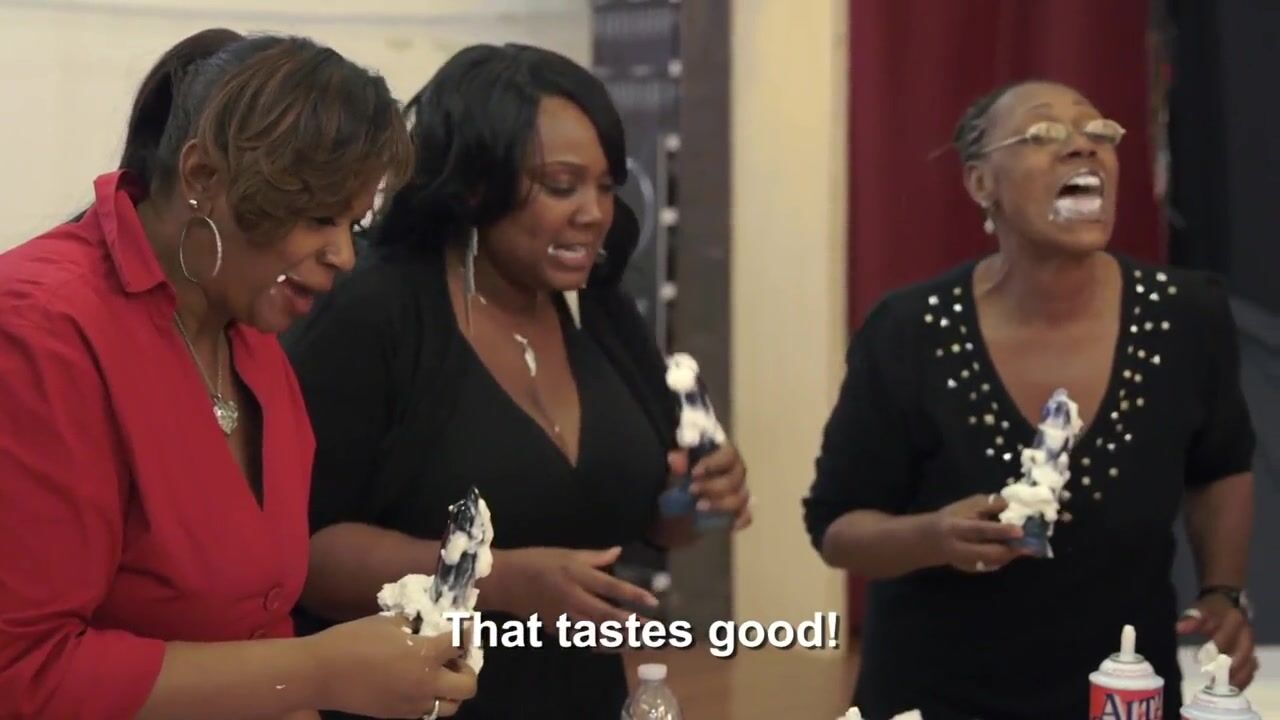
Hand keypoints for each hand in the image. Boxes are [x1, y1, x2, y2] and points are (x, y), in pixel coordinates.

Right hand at [308, 614, 476, 717]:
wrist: (321, 673)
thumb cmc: (352, 640)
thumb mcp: (386, 622)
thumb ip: (411, 624)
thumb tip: (422, 626)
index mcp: (425, 655)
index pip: (460, 642)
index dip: (467, 631)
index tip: (466, 626)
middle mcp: (426, 683)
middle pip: (468, 685)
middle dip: (468, 669)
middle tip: (455, 658)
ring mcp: (413, 704)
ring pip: (451, 706)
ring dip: (451, 690)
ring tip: (438, 675)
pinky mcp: (398, 715)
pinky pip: (427, 713)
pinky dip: (431, 700)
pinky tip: (418, 686)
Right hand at [495, 546, 658, 631]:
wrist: (504, 581)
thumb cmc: (535, 561)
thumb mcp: (565, 552)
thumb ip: (594, 557)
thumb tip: (618, 551)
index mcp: (577, 575)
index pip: (611, 587)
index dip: (633, 595)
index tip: (653, 602)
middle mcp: (573, 597)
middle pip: (605, 615)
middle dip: (629, 623)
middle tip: (649, 629)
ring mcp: (563, 616)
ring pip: (594, 631)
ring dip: (616, 637)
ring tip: (635, 640)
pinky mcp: (554, 628)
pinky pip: (579, 637)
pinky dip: (594, 642)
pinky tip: (608, 644)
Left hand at [670, 444, 751, 530]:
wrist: (662, 517)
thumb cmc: (666, 486)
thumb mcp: (664, 472)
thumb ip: (673, 463)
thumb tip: (675, 459)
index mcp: (716, 455)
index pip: (728, 453)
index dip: (714, 462)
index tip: (694, 473)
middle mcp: (730, 471)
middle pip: (737, 476)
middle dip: (714, 485)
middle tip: (692, 491)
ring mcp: (735, 493)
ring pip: (741, 496)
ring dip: (722, 504)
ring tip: (699, 508)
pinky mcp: (734, 514)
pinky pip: (745, 516)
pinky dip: (737, 520)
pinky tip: (724, 524)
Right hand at [926, 494, 1026, 572]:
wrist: (929, 542)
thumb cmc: (949, 518)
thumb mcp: (963, 506)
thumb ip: (985, 504)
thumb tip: (1010, 503)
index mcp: (955, 528)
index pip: (980, 530)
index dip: (1001, 530)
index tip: (1020, 530)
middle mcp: (959, 549)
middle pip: (989, 553)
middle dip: (1012, 550)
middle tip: (1032, 545)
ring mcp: (965, 563)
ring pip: (994, 561)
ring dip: (1012, 555)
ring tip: (1028, 547)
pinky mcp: (971, 570)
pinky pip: (992, 564)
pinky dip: (1005, 557)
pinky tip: (1013, 550)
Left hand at [1177, 594, 1256, 688]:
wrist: (1227, 604)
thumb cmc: (1211, 609)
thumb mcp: (1200, 608)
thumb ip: (1191, 618)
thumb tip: (1178, 628)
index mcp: (1235, 619)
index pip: (1226, 635)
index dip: (1215, 647)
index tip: (1199, 659)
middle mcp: (1246, 634)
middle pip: (1242, 654)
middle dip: (1227, 666)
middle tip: (1211, 677)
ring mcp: (1250, 646)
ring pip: (1249, 664)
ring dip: (1236, 677)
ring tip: (1220, 687)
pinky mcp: (1250, 655)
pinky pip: (1250, 670)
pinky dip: (1241, 679)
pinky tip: (1228, 687)